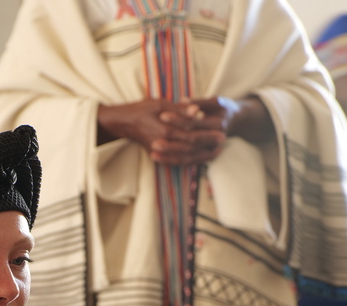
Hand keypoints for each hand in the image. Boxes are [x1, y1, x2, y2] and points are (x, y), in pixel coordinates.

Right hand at [98, 98, 225, 165]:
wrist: (123, 122)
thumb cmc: (141, 109)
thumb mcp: (160, 103)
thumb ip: (179, 109)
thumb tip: (197, 111)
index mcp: (165, 129)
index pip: (192, 133)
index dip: (208, 133)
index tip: (222, 132)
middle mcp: (164, 142)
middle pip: (192, 147)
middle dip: (208, 144)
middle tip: (223, 141)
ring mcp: (160, 151)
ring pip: (185, 157)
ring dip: (202, 155)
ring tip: (215, 152)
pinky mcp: (158, 155)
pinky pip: (176, 161)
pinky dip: (190, 161)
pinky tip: (200, 158)